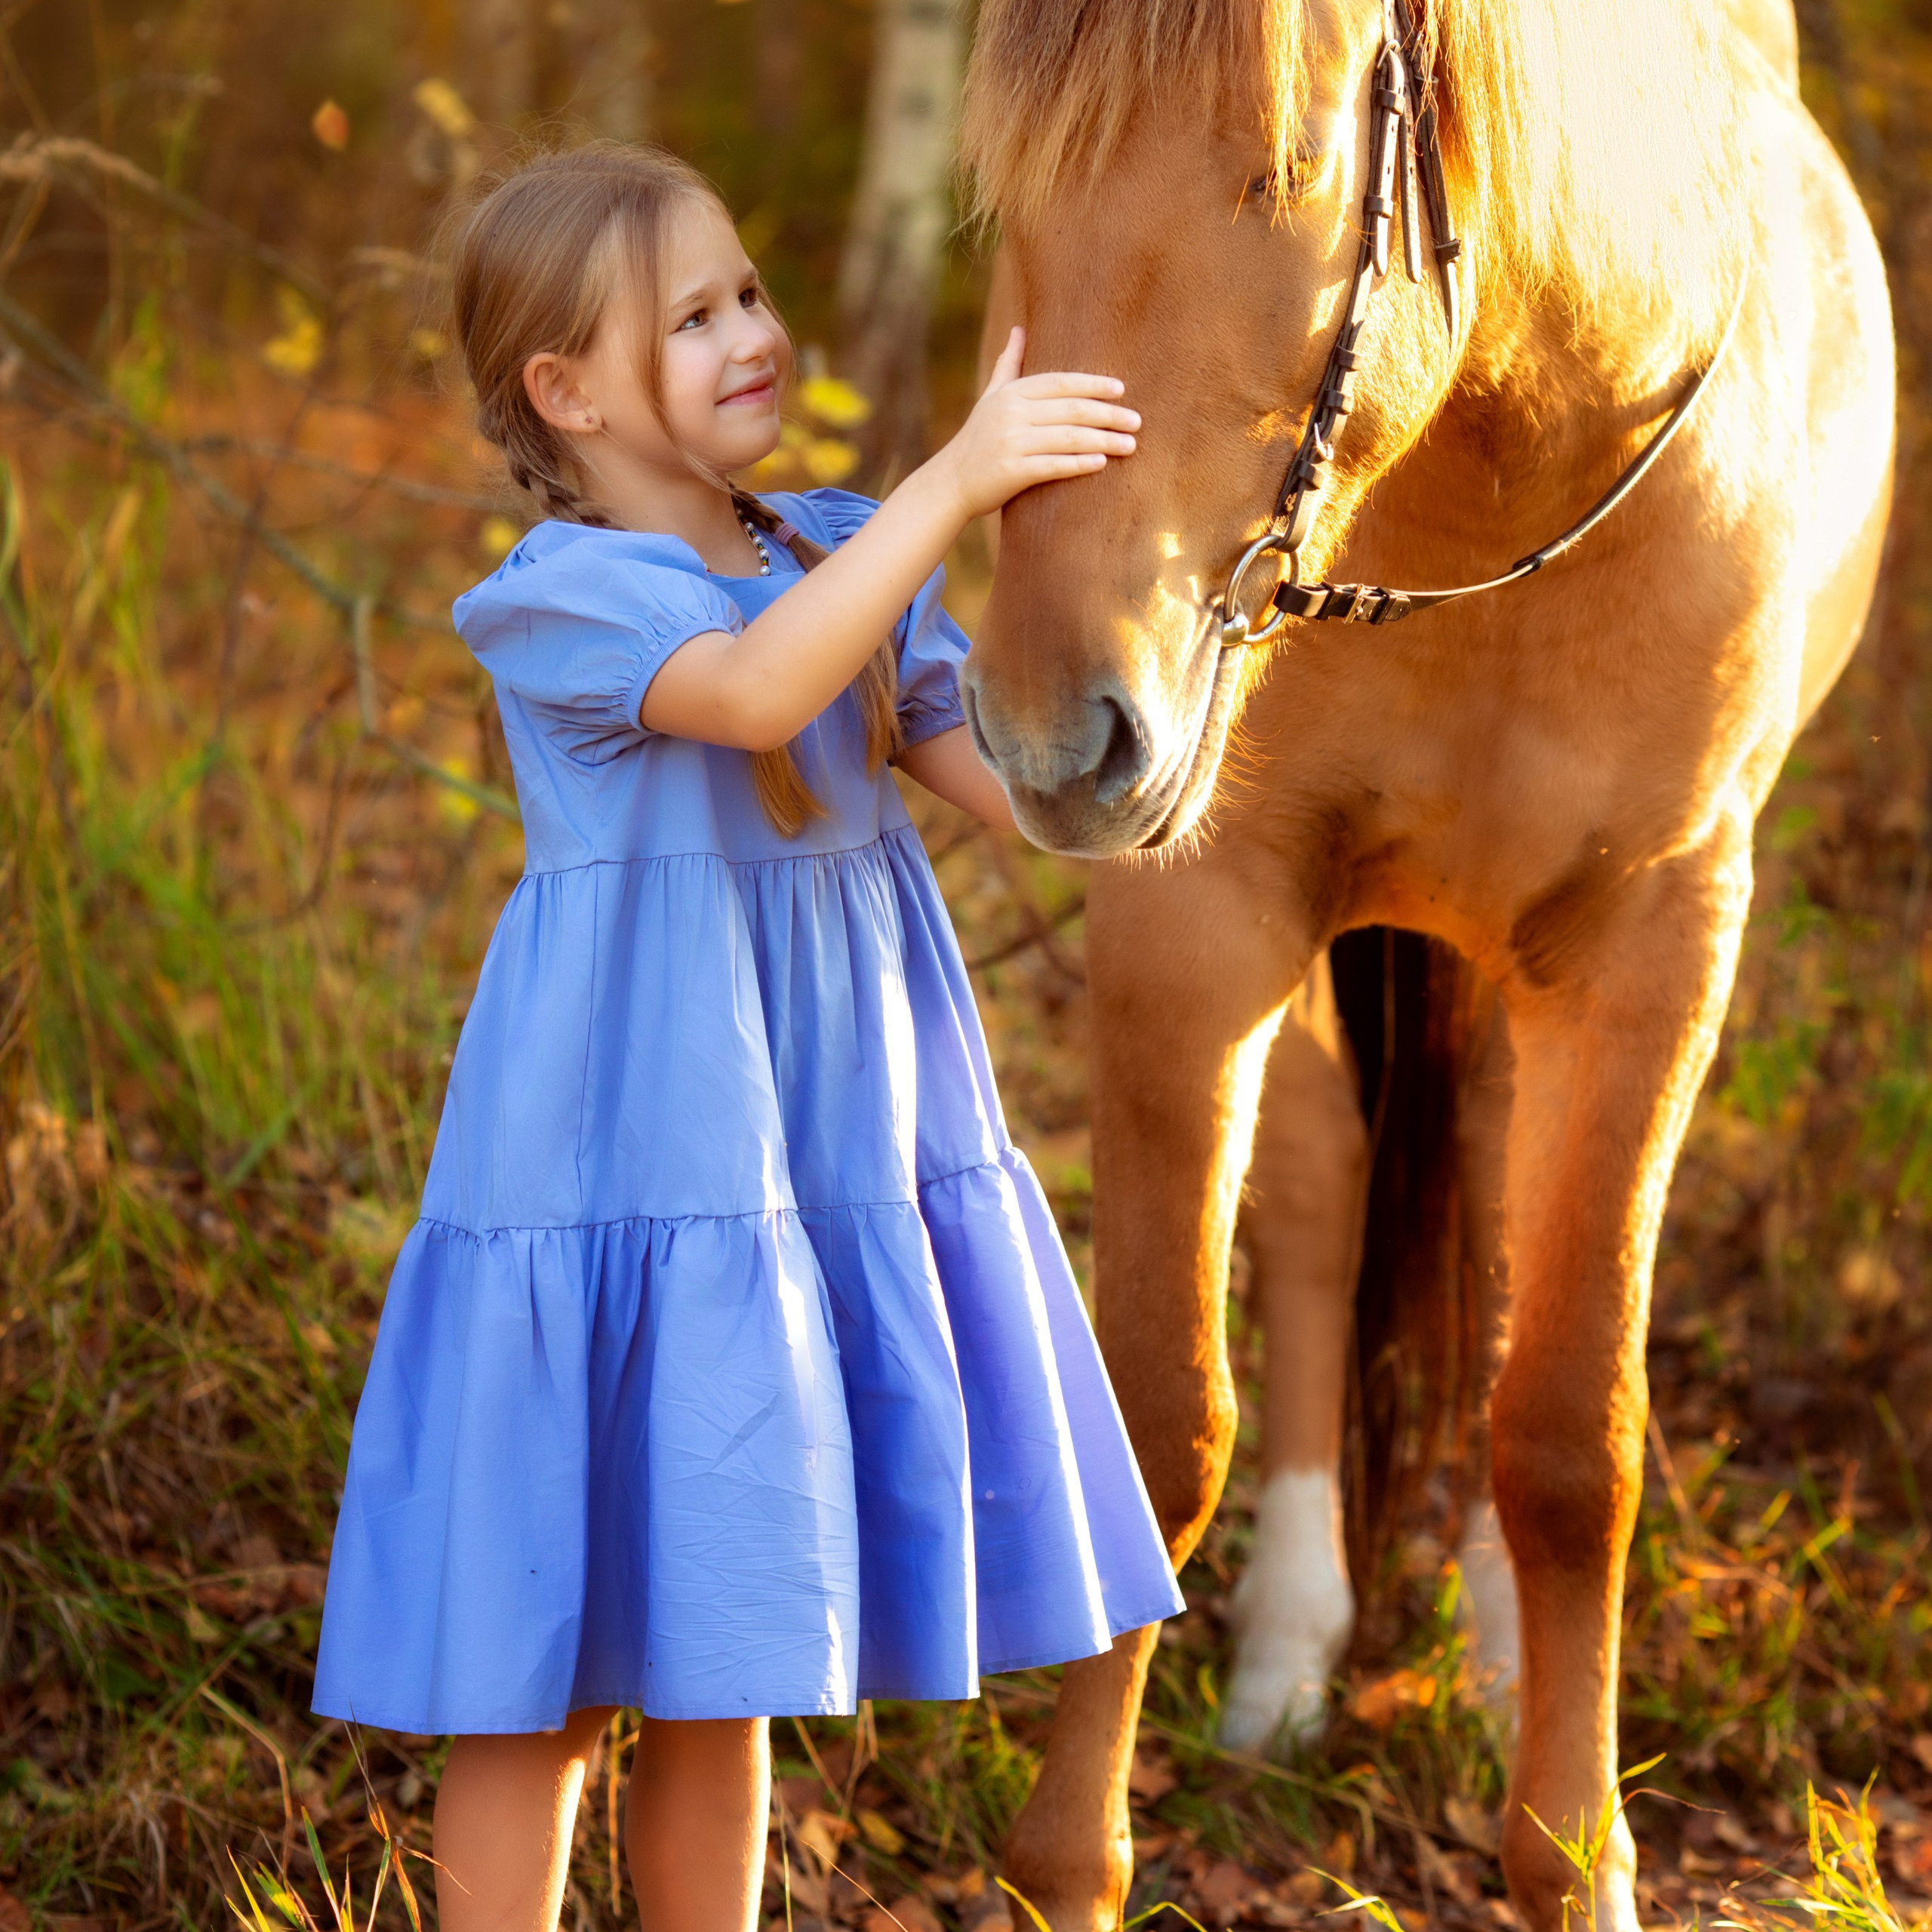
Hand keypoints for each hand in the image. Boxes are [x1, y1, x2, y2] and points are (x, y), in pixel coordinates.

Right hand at [931, 327, 1138, 520]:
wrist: (950, 482)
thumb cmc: (977, 438)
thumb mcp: (990, 397)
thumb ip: (1008, 365)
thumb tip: (1019, 329)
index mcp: (1011, 394)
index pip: (1060, 383)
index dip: (1092, 385)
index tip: (1120, 389)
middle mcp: (1011, 415)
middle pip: (1070, 410)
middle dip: (1107, 415)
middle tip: (1137, 421)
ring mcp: (1010, 443)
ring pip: (1067, 438)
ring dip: (1103, 441)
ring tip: (1130, 445)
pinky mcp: (1011, 472)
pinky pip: (1052, 466)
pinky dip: (1078, 464)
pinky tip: (1101, 464)